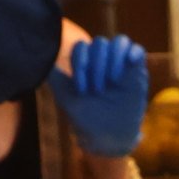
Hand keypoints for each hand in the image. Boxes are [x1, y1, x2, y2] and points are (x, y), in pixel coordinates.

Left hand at [54, 34, 150, 158]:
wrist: (108, 136)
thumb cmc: (86, 118)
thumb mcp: (67, 98)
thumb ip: (57, 77)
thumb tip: (40, 58)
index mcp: (86, 64)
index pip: (82, 48)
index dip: (80, 64)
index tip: (82, 90)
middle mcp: (103, 61)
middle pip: (100, 43)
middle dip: (97, 65)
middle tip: (97, 90)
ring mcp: (120, 65)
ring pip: (119, 42)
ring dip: (114, 57)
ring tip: (112, 80)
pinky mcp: (136, 72)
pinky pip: (137, 51)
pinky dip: (133, 52)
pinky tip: (130, 61)